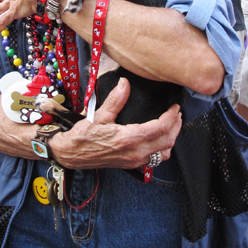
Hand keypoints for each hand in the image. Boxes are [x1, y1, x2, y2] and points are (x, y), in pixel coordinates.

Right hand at [50, 77, 181, 168]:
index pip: (160, 128)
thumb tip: (125, 83)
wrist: (71, 154)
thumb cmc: (82, 136)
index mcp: (128, 139)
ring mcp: (133, 161)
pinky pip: (154, 159)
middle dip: (176, 127)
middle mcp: (134, 153)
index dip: (171, 117)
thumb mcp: (98, 115)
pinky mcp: (131, 164)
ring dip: (171, 139)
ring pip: (163, 153)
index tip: (174, 107)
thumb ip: (115, 100)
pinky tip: (159, 138)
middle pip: (167, 142)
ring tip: (172, 125)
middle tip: (177, 114)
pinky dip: (162, 148)